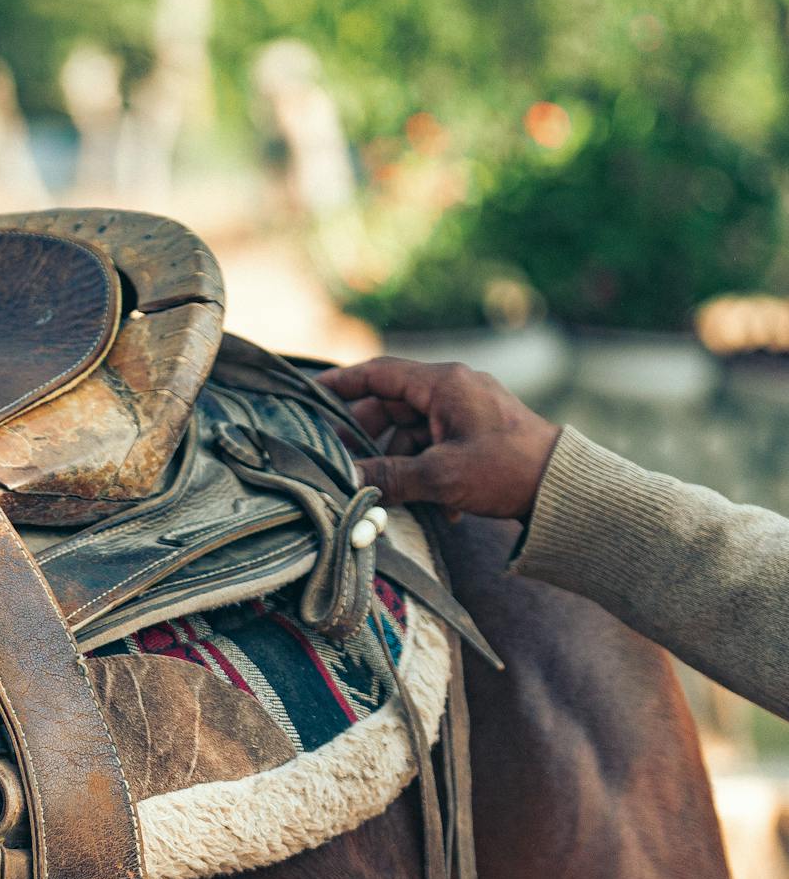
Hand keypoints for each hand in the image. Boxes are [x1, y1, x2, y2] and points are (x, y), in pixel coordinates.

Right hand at [314, 357, 560, 519]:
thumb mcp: (441, 476)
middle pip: (392, 404)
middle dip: (368, 436)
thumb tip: (346, 481)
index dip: (342, 384)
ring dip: (399, 461)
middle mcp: (454, 389)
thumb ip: (388, 476)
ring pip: (412, 428)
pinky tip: (435, 505)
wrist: (566, 489)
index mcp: (444, 384)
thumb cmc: (508, 471)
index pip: (379, 373)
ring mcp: (467, 410)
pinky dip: (426, 469)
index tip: (312, 395)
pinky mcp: (478, 432)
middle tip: (345, 461)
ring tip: (395, 494)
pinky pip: (436, 444)